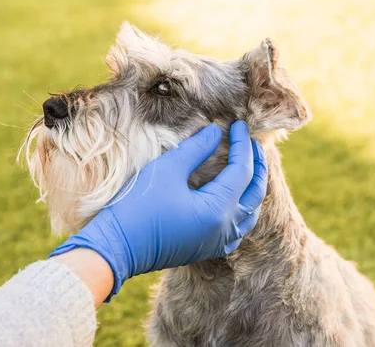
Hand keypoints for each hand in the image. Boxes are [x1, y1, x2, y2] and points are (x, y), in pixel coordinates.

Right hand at [50, 121, 267, 300]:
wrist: (116, 248)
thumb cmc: (138, 207)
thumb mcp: (167, 170)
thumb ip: (196, 149)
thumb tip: (216, 132)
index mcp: (218, 210)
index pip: (242, 171)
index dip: (243, 145)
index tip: (239, 125)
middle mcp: (224, 230)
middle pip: (255, 194)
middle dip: (257, 166)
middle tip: (252, 144)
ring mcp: (217, 243)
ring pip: (250, 214)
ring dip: (253, 189)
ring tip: (248, 168)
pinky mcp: (206, 249)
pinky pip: (237, 230)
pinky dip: (242, 210)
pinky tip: (235, 201)